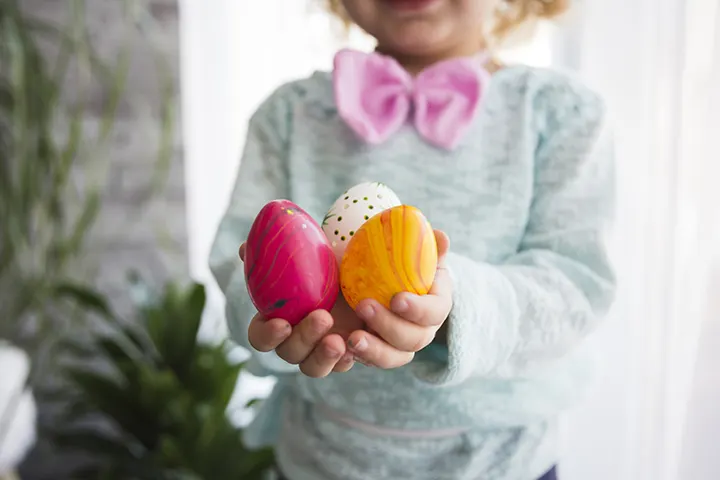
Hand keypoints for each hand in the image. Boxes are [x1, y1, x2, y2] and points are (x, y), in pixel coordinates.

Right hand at [239, 244, 356, 377]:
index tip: (281, 323)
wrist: (364, 273)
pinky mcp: (344, 356)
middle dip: (304, 337)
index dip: (267, 334)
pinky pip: (341, 365)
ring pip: (312, 368)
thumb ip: (276, 254)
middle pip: (289, 352)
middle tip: (323, 317)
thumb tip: (244, 248)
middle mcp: (295, 340)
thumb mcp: (308, 254)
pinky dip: (346, 359)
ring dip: (323, 357)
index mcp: (277, 319)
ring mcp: (318, 352)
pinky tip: (356, 344)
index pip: (260, 336)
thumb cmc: (329, 265)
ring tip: (339, 341)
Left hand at [346, 230, 452, 368]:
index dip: (418, 309)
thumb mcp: (412, 254)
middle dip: (389, 326)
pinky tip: (341, 345)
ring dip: (374, 350)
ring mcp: (401, 347)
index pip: (435, 312)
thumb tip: (441, 236)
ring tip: (351, 338)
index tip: (397, 298)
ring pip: (394, 358)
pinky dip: (359, 356)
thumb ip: (425, 247)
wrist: (381, 282)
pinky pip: (372, 362)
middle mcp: (422, 331)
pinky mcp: (380, 354)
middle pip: (414, 339)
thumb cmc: (401, 266)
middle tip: (364, 306)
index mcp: (435, 305)